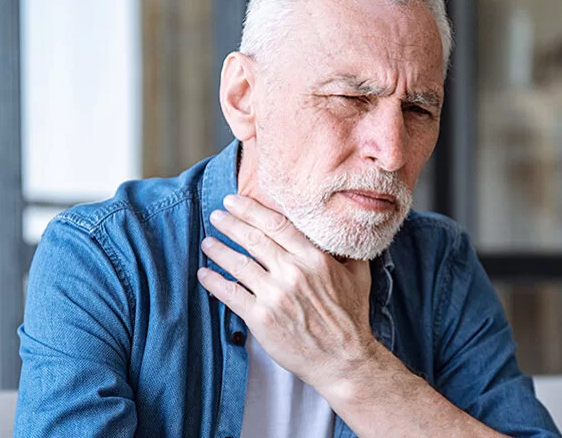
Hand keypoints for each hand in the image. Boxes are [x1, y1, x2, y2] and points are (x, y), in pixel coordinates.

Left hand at [196, 194, 383, 388]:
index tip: (235, 202)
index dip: (251, 210)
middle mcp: (292, 272)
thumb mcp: (357, 275)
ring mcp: (275, 295)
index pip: (276, 225)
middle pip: (253, 239)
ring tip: (207, 242)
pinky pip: (230, 294)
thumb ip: (345, 251)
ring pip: (238, 264)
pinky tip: (204, 273)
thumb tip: (341, 230)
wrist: (343, 359)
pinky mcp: (261, 318)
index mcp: (314, 258)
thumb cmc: (351, 317)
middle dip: (230, 223)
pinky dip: (214, 281)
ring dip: (218, 250)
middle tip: (216, 215)